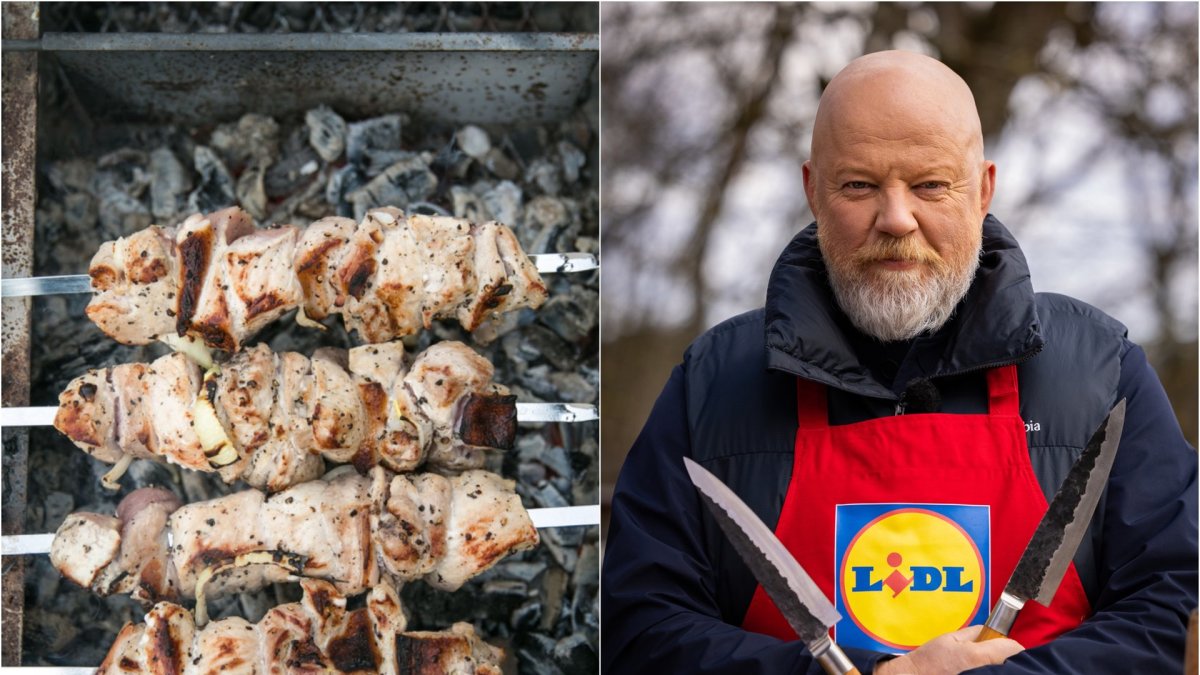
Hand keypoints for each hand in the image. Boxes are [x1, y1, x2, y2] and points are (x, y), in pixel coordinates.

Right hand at [873, 625, 1023, 674]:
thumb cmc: (930, 661)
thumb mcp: (951, 638)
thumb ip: (973, 633)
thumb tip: (989, 631)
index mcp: (979, 656)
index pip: (1013, 648)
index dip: (1009, 644)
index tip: (1003, 644)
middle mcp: (985, 672)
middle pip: (1012, 663)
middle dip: (1005, 657)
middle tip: (991, 655)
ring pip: (1003, 672)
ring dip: (997, 667)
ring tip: (980, 665)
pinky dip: (989, 674)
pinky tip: (975, 673)